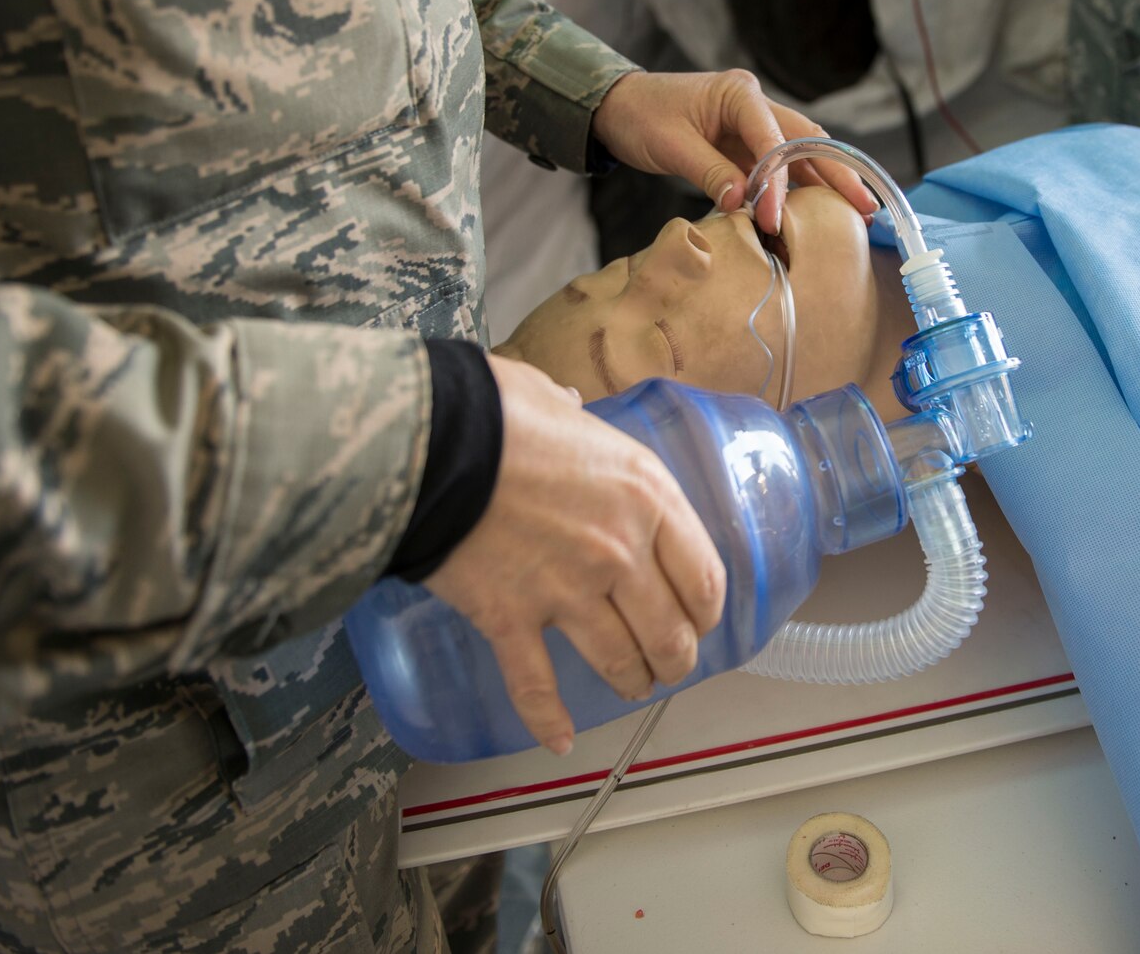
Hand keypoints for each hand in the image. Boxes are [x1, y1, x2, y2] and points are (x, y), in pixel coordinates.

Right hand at [424, 354, 726, 754]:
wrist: (432, 444)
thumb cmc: (494, 413)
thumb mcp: (557, 400)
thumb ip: (574, 415)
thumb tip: (566, 408)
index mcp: (645, 496)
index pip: (704, 575)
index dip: (707, 610)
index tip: (700, 619)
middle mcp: (619, 552)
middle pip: (669, 631)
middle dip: (675, 657)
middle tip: (668, 665)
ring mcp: (567, 592)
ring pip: (618, 661)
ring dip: (630, 682)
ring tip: (630, 688)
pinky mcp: (511, 620)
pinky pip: (536, 685)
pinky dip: (548, 719)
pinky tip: (560, 739)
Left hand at [590, 70, 877, 233]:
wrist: (618, 107)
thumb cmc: (641, 116)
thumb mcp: (671, 145)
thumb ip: (710, 172)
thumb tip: (744, 202)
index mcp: (739, 94)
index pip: (773, 139)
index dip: (778, 181)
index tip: (775, 217)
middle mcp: (755, 104)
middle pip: (807, 139)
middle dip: (837, 173)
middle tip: (865, 206)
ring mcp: (754, 123)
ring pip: (801, 152)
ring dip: (826, 181)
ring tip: (856, 212)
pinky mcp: (746, 143)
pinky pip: (781, 165)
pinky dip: (799, 187)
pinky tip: (818, 211)